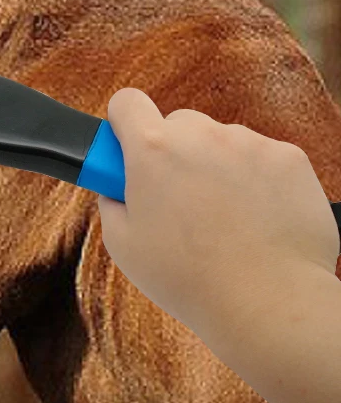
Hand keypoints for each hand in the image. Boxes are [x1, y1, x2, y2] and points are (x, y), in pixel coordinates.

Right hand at [97, 88, 339, 334]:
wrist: (266, 301)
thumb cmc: (188, 279)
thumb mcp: (122, 245)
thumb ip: (113, 203)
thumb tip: (118, 191)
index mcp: (152, 150)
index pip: (127, 102)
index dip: (123, 124)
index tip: (128, 149)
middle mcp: (200, 134)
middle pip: (178, 124)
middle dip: (174, 153)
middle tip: (176, 199)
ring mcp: (249, 143)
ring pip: (222, 142)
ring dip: (216, 167)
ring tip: (223, 220)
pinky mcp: (288, 158)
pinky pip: (261, 158)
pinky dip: (256, 180)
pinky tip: (255, 219)